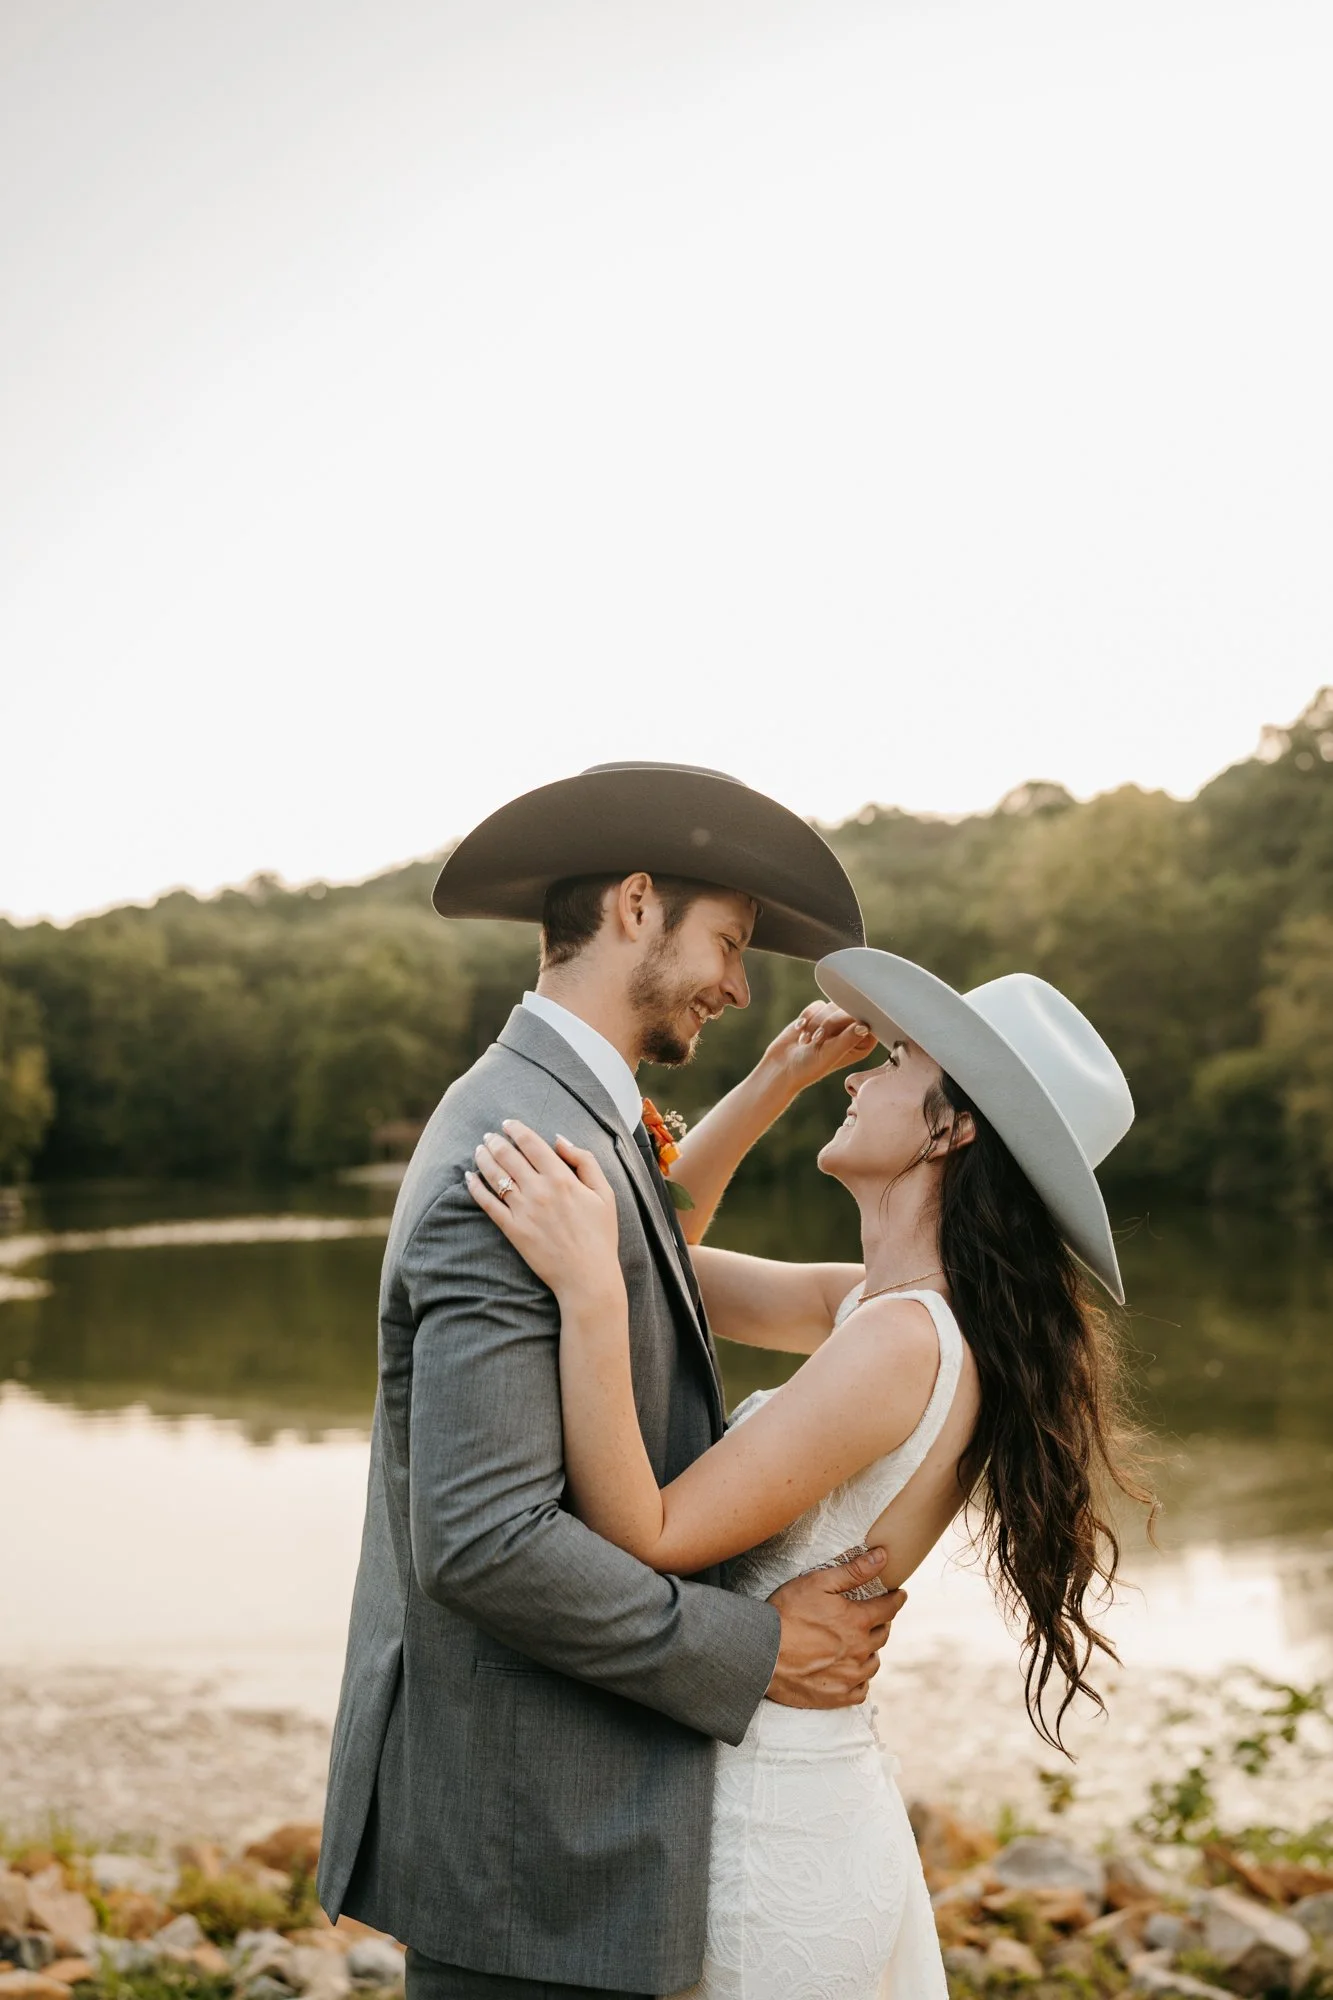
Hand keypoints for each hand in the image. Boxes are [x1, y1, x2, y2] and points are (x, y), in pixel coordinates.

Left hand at [467, 1120, 621, 1305]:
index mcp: (562, 1178)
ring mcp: (523, 1210)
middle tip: (488, 1135)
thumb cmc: (600, 1234)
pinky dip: (475, 1188)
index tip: (507, 1123)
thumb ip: (584, 1161)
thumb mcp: (604, 1193)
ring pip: (495, 1176)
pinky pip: (487, 1204)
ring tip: (478, 1150)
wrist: (587, 1276)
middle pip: (508, 1156)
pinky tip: (469, 1178)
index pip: (531, 1144)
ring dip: (483, 1159)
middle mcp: (539, 1190)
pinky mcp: (512, 1230)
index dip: (516, 1129)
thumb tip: (559, 1140)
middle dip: (495, 1141)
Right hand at [762, 1002, 876, 1097]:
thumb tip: (864, 1026)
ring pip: (831, 1005)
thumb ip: (847, 1039)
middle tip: (817, 1040)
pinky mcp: (819, 1015)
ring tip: (806, 1041)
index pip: (868, 1020)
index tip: (838, 1030)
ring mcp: (835, 1022)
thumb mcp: (829, 1055)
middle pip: (848, 1009)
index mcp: (861, 1044)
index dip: (853, 1020)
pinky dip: (807, 1017)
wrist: (781, 1067)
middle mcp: (851, 1031)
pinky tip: (800, 1031)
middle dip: (829, 1023)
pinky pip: (817, 1005)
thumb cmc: (808, 1068)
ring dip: (815, 1022)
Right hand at [765, 1548, 904, 1708]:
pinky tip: (854, 1672)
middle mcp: (860, 1650)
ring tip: (863, 1643)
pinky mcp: (837, 1696)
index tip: (900, 1594)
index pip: (889, 1607)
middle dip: (882, 1622)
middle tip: (876, 1616)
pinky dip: (861, 1680)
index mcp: (858, 1621)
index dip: (896, 1598)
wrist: (762, 1653)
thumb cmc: (787, 1613)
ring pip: (874, 1662)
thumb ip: (854, 1571)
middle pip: (883, 1635)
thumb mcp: (818, 1582)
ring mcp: (850, 1676)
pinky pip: (862, 1690)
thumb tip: (883, 1557)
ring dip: (872, 1650)